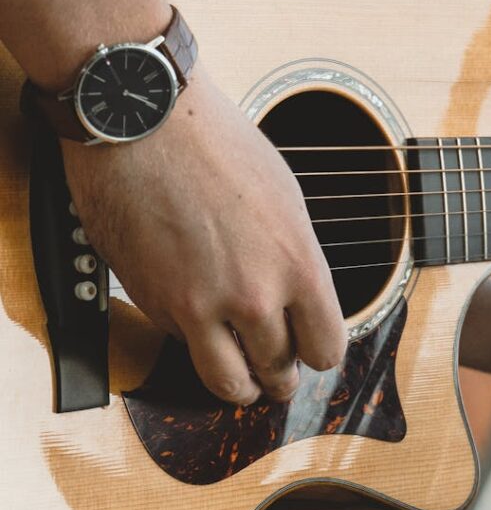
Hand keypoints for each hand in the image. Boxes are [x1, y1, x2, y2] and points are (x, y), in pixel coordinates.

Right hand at [61, 67, 346, 404]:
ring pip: (229, 385)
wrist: (143, 121)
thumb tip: (299, 302)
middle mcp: (253, 296)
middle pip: (279, 374)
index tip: (314, 350)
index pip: (327, 348)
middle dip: (282, 376)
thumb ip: (295, 260)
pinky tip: (196, 319)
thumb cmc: (218, 145)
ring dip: (241, 388)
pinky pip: (182, 345)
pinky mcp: (153, 305)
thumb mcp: (285, 200)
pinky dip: (192, 341)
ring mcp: (199, 307)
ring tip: (244, 381)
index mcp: (298, 265)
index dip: (321, 352)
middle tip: (278, 373)